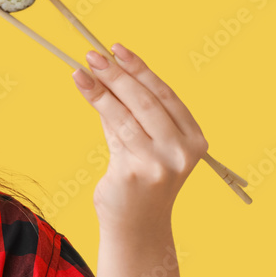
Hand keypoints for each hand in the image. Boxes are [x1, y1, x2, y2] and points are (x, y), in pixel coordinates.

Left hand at [71, 43, 207, 234]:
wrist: (137, 227)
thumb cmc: (139, 180)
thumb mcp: (142, 144)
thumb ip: (130, 113)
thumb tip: (104, 73)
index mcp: (194, 140)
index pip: (166, 95)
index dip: (141, 69)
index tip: (118, 49)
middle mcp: (182, 151)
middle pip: (147, 102)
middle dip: (118, 75)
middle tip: (94, 55)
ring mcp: (160, 163)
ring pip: (127, 115)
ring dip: (102, 89)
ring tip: (81, 70)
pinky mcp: (135, 172)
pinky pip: (113, 131)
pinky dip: (99, 106)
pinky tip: (85, 90)